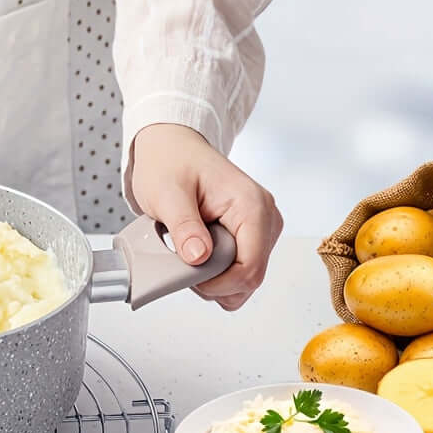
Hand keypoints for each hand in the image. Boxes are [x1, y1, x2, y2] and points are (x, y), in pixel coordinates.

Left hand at [129, 123, 283, 310]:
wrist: (172, 148)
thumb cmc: (170, 163)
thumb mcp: (167, 194)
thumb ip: (184, 226)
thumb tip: (199, 257)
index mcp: (252, 205)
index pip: (250, 267)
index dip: (218, 283)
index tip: (188, 276)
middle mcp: (265, 217)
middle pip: (251, 277)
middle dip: (215, 283)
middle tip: (182, 262)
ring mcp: (261, 228)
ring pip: (246, 277)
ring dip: (214, 279)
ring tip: (188, 253)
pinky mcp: (251, 235)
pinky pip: (239, 268)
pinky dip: (216, 272)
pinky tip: (197, 254)